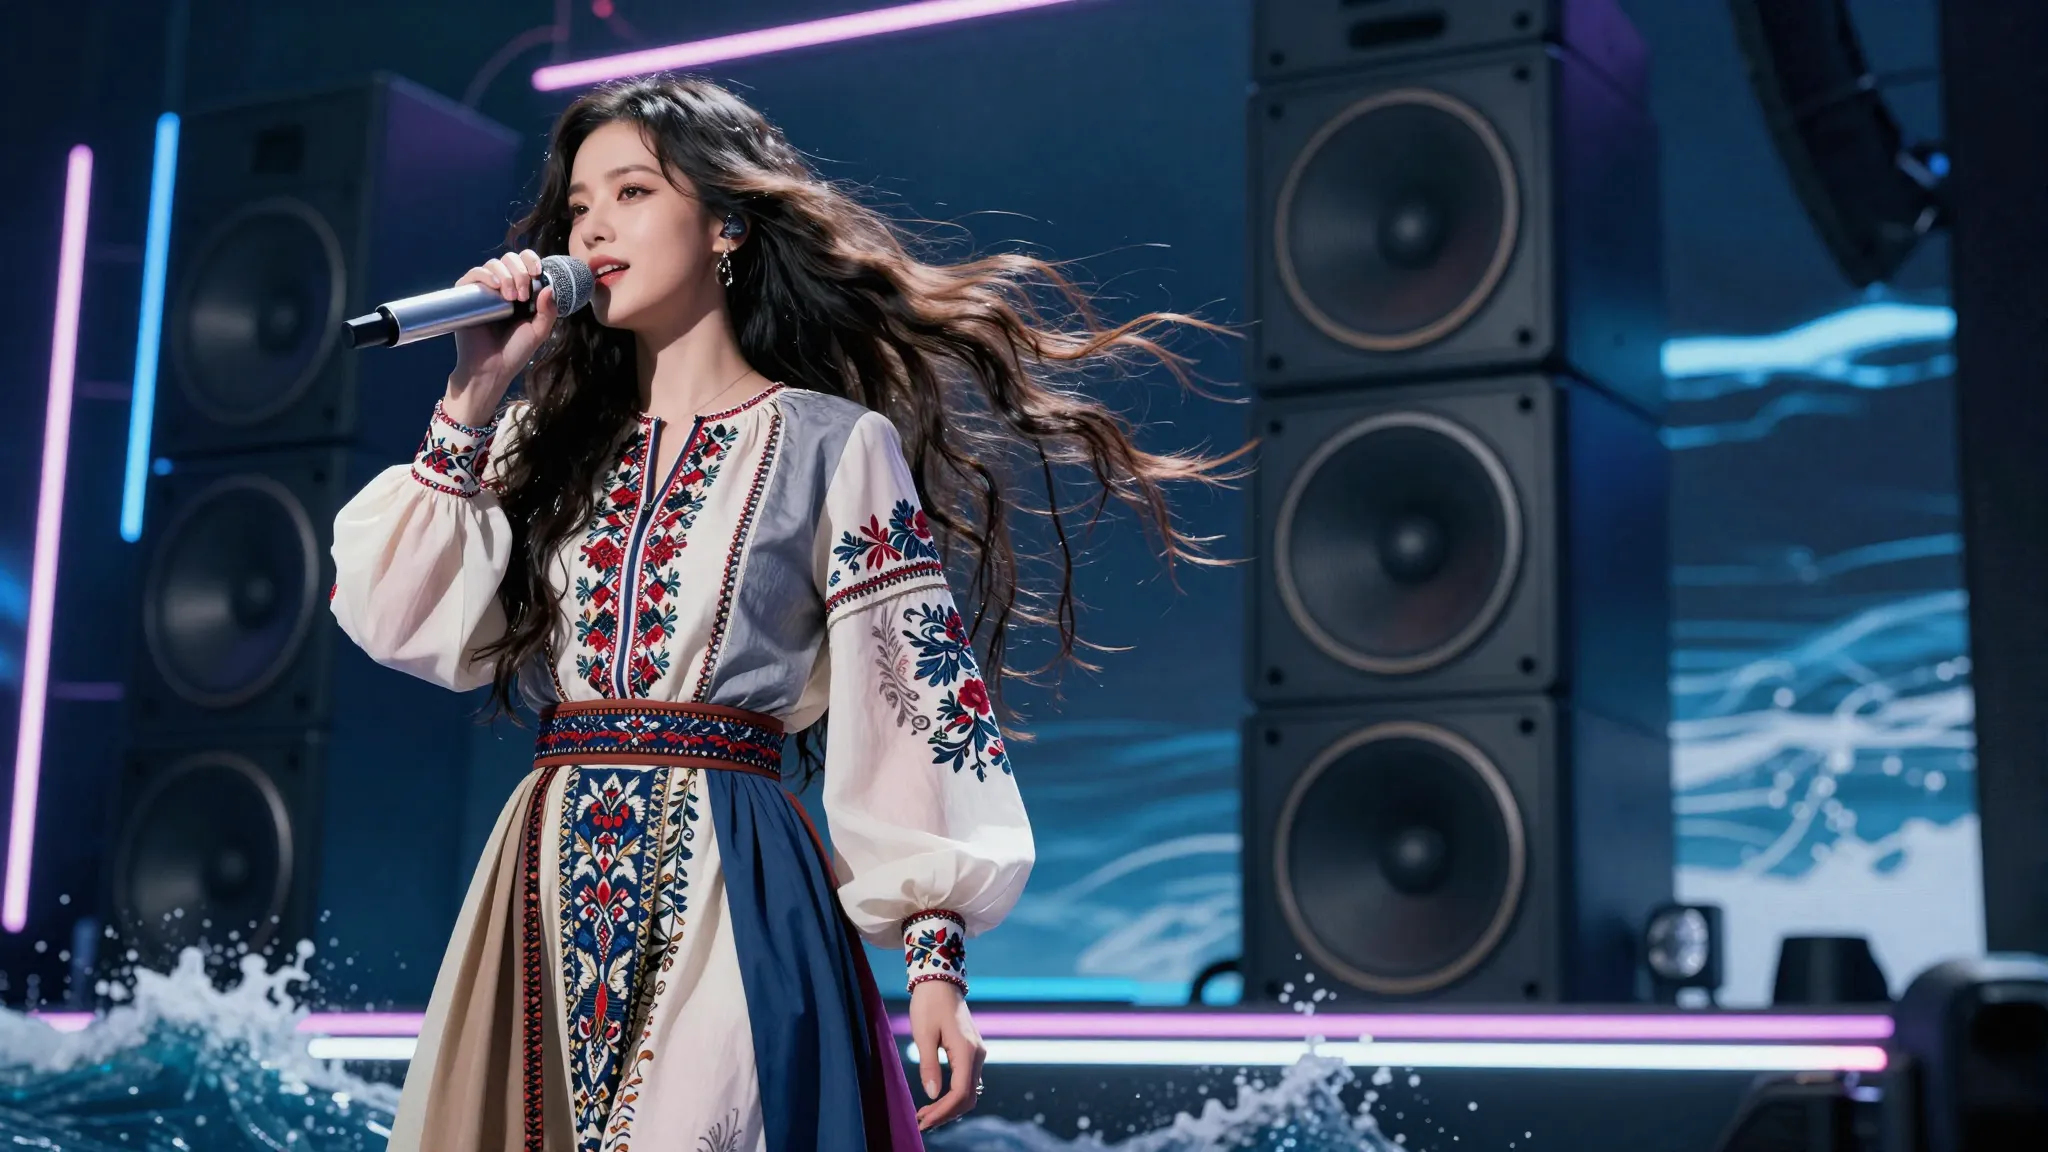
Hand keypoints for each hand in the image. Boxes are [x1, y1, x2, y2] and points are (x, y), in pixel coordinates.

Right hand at [445, 248, 556, 427]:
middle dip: (520, 271)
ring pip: (493, 264)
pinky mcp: (466, 296)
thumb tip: (549, 287)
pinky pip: (473, 274)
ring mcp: (484, 291)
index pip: (525, 264)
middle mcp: (502, 288)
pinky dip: (485, 274)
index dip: (531, 260)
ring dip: (506, 275)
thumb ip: (548, 311)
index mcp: (521, 292)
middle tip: (522, 295)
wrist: (491, 369)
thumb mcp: (538, 331)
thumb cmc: (514, 352)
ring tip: (510, 297)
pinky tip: (495, 286)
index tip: (536, 272)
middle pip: (510, 259)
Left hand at [908, 979, 983, 1130]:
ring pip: (969, 1091)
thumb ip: (928, 1065)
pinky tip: (936, 1099)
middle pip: (968, 1097)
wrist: (940, 981)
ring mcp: (977, 1053)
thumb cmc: (929, 1004)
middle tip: (922, 1122)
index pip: (960, 1093)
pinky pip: (967, 1081)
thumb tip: (932, 1094)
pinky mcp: (972, 1051)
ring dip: (950, 1106)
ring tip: (926, 1114)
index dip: (943, 1111)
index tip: (923, 1121)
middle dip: (946, 1113)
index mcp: (967, 1051)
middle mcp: (977, 1054)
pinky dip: (954, 1095)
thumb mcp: (923, 1035)